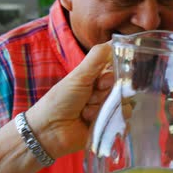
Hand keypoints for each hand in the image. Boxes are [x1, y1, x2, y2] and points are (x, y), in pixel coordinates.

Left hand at [26, 42, 115, 158]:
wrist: (49, 131)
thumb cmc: (60, 100)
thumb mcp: (79, 76)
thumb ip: (96, 58)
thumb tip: (113, 41)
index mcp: (95, 78)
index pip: (116, 69)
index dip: (112, 73)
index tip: (102, 79)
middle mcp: (103, 93)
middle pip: (120, 86)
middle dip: (105, 92)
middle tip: (90, 95)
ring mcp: (107, 109)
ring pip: (123, 102)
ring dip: (103, 107)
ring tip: (86, 112)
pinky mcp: (110, 126)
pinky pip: (123, 119)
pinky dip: (108, 119)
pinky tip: (91, 122)